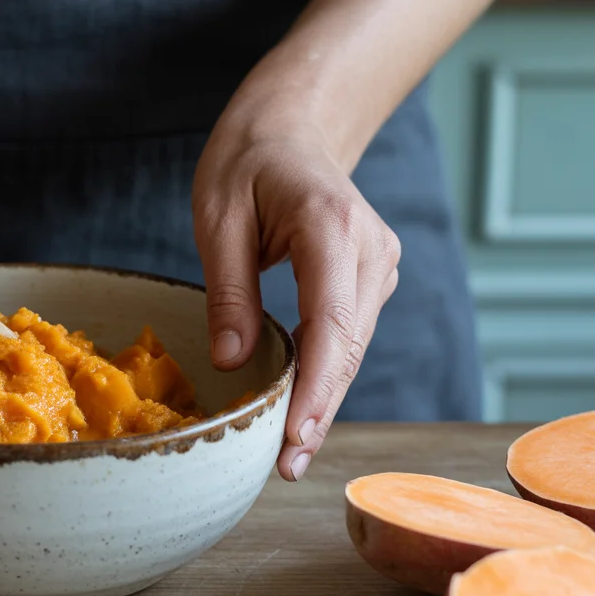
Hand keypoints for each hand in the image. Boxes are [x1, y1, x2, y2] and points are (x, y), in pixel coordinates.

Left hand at [192, 109, 400, 482]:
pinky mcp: (370, 278)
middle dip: (319, 411)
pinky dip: (326, 374)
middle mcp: (369, 248)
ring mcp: (377, 263)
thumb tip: (232, 362)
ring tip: (290, 455)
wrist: (292, 127)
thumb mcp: (217, 217)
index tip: (295, 438)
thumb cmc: (247, 163)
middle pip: (348, 346)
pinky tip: (301, 412)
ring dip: (324, 400)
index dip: (316, 388)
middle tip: (285, 468)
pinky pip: (349, 336)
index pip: (331, 322)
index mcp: (330, 224)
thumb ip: (228, 289)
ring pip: (353, 348)